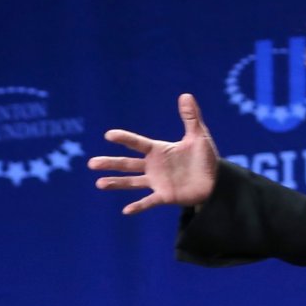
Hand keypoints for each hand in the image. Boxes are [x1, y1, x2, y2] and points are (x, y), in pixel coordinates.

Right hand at [90, 93, 220, 214]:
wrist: (214, 181)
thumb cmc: (204, 158)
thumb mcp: (198, 135)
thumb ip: (190, 117)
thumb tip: (186, 95)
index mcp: (158, 151)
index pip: (137, 143)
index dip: (124, 139)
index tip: (109, 135)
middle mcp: (153, 166)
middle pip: (127, 164)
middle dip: (110, 163)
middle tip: (91, 163)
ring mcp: (157, 182)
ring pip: (132, 182)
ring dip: (116, 183)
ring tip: (99, 183)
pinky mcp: (165, 196)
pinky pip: (149, 202)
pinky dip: (138, 206)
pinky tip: (126, 210)